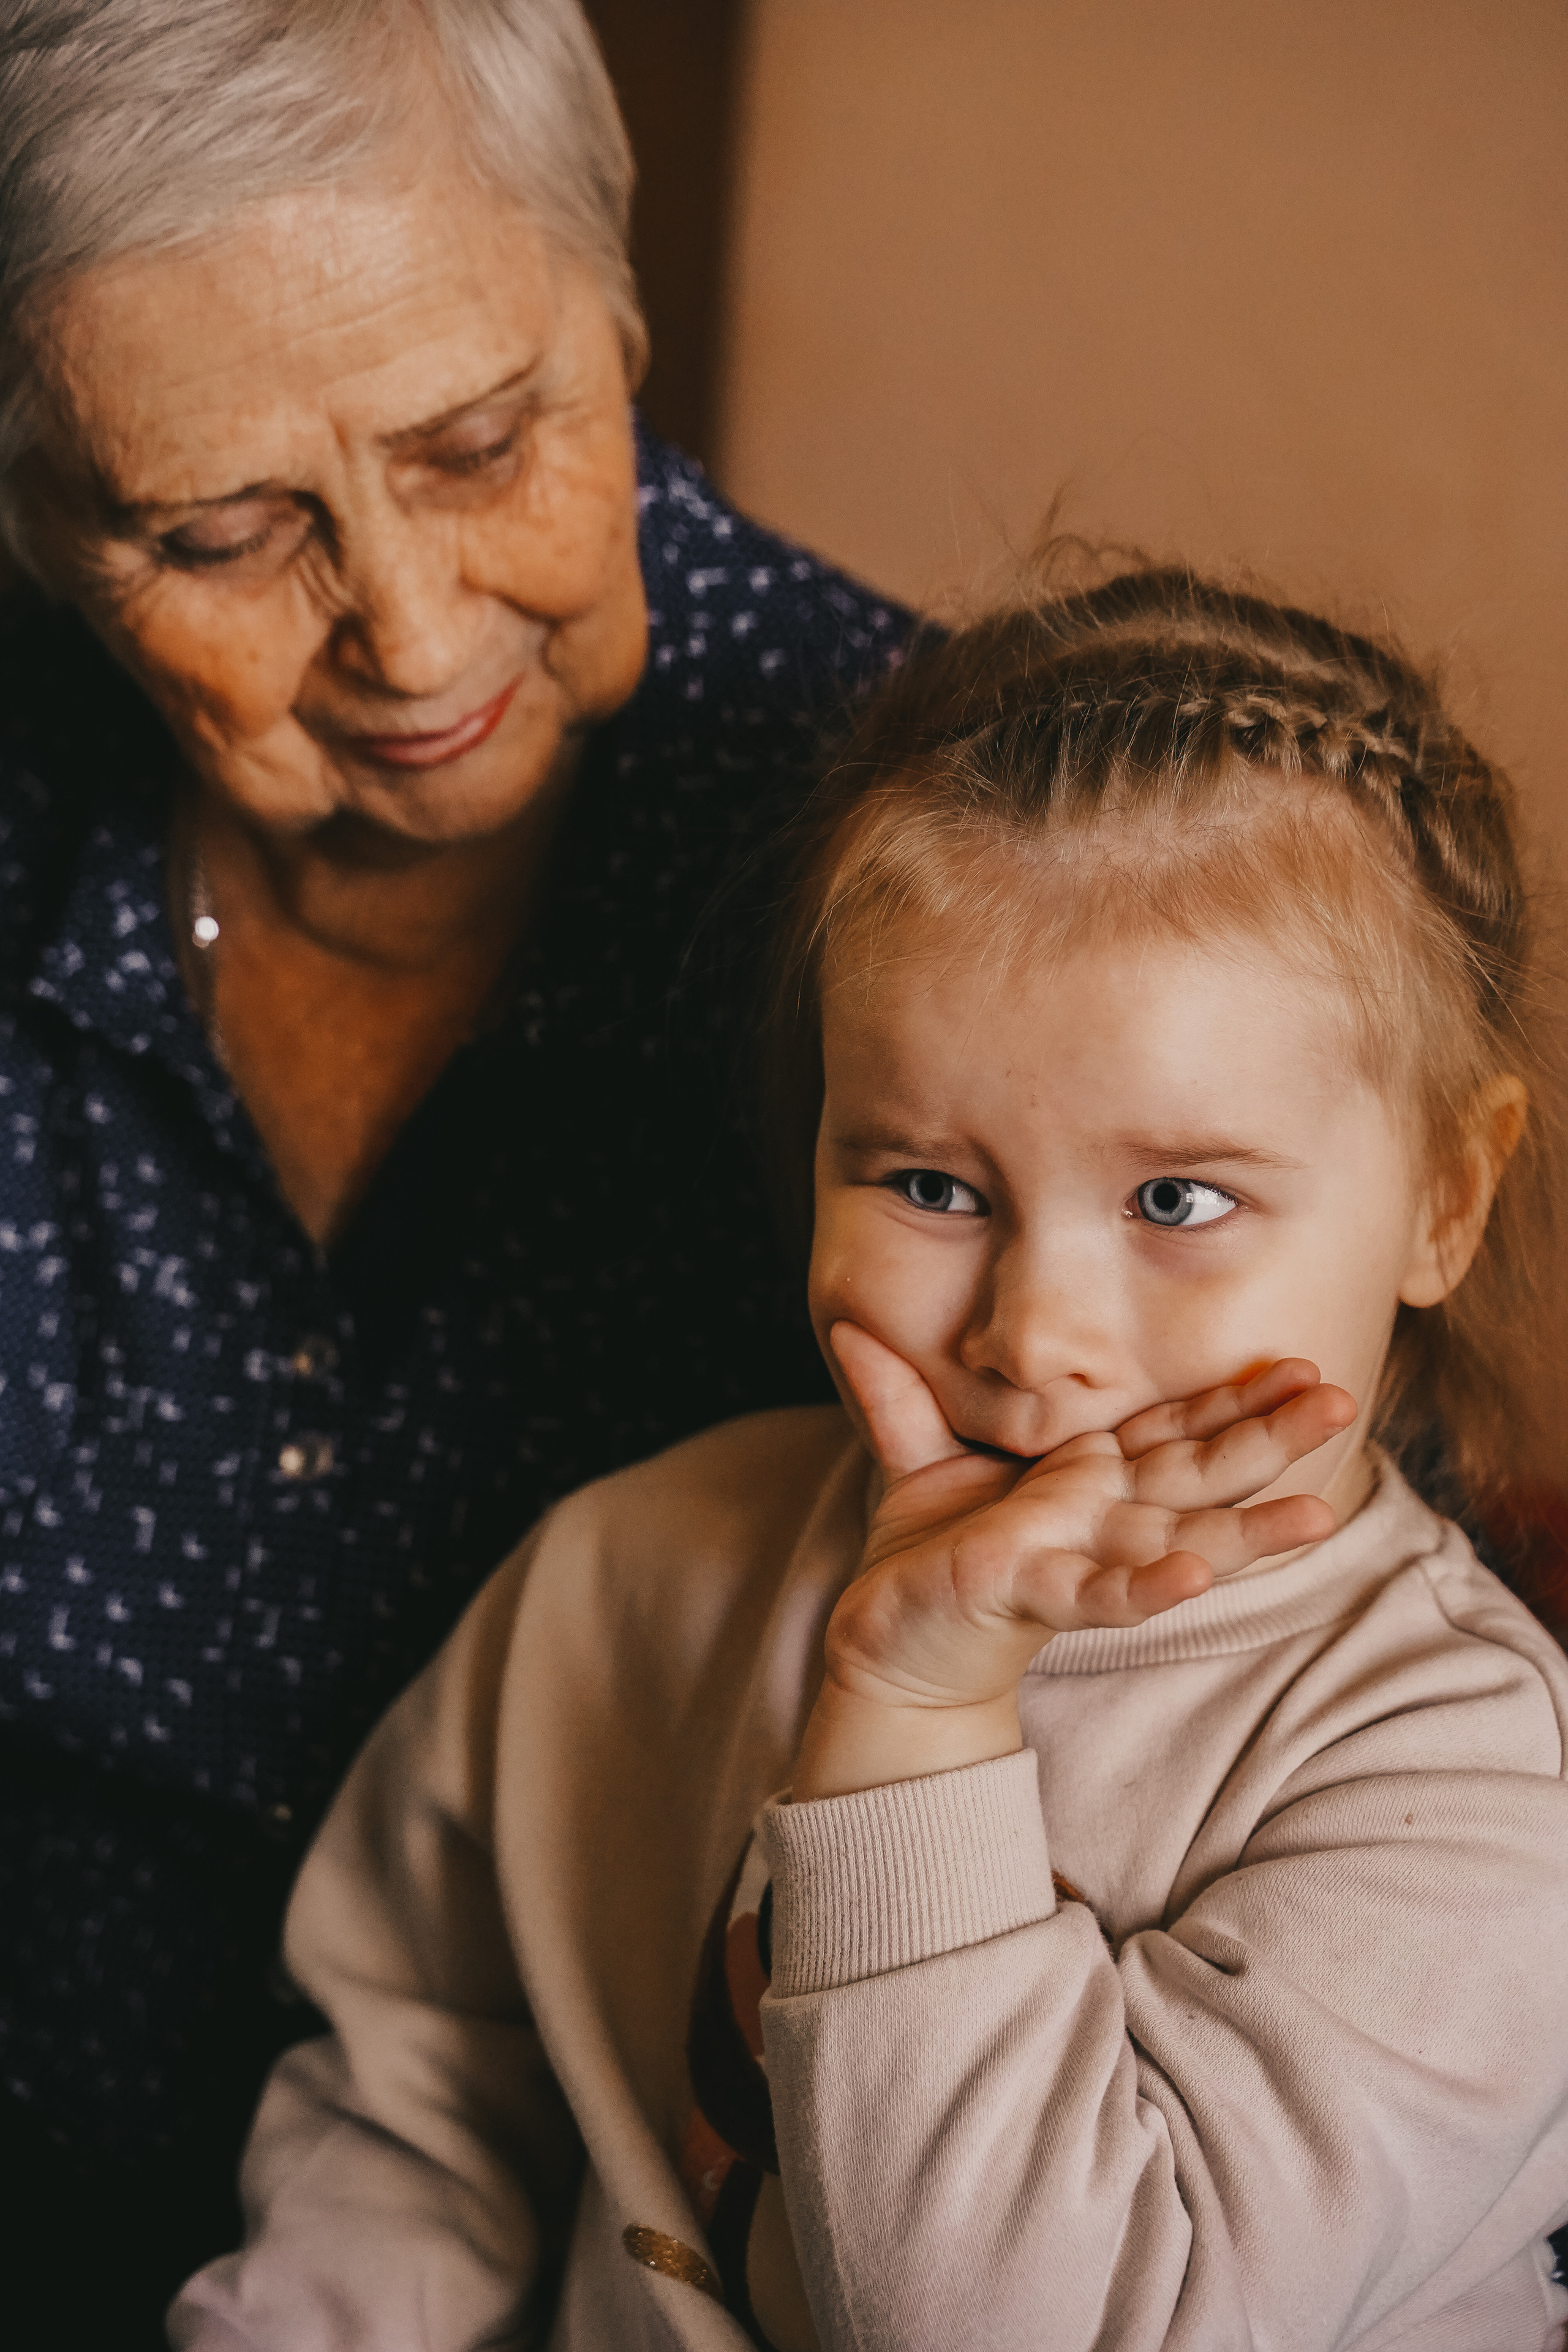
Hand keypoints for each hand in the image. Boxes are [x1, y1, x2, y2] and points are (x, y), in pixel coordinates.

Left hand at [792, 1327, 1356, 1798]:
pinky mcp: (1036, 1593)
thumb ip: (898, 1395)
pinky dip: (1151, 1584)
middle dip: (1270, 1438)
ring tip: (1318, 1512)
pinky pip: (1104, 1593)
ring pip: (1178, 1537)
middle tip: (1344, 1398)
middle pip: (1199, 1472)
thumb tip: (851, 1326)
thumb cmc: (925, 1552)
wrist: (883, 1639)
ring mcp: (1077, 1558)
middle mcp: (1100, 1518)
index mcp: (1087, 1477)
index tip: (1299, 1362)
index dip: (1234, 1396)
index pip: (1174, 1428)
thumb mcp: (913, 1458)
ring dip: (1247, 1526)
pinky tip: (1198, 1575)